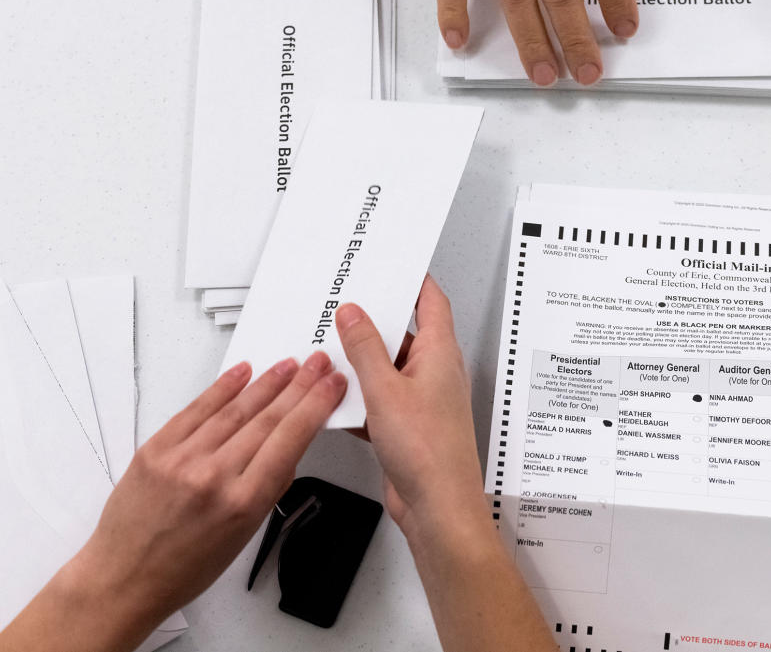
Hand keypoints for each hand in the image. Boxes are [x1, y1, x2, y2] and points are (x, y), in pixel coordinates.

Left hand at [0, 353, 346, 651]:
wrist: (123, 578)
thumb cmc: (186, 567)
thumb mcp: (245, 535)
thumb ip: (269, 487)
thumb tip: (290, 444)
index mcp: (243, 503)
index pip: (290, 439)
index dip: (316, 405)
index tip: (332, 384)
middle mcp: (213, 476)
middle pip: (268, 418)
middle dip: (299, 386)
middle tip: (318, 363)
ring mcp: (182, 459)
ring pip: (235, 409)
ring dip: (267, 383)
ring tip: (289, 364)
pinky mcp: (155, 448)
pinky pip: (195, 409)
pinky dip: (222, 388)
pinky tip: (243, 372)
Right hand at [337, 279, 557, 651]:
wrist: (437, 507)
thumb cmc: (429, 452)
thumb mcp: (385, 390)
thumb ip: (366, 349)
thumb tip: (355, 315)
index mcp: (439, 353)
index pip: (431, 301)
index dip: (414, 279)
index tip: (393, 263)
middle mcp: (434, 371)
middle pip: (404, 333)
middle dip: (374, 322)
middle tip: (346, 306)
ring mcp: (422, 399)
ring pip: (388, 368)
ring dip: (362, 363)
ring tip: (331, 351)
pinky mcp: (407, 424)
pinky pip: (380, 399)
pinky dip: (359, 397)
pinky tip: (336, 400)